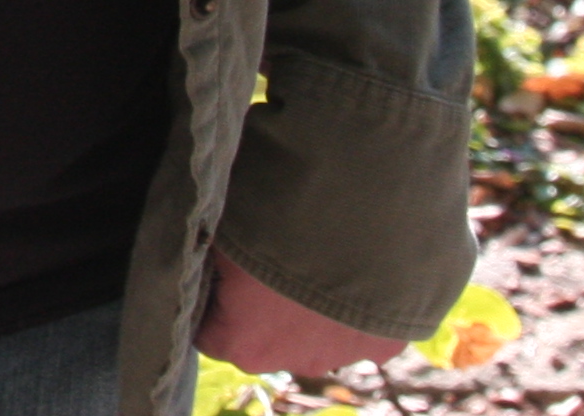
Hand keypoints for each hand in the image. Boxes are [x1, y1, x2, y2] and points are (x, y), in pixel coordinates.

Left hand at [197, 245, 414, 375]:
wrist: (358, 220)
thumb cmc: (273, 228)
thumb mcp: (219, 236)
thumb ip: (208, 262)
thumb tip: (200, 254)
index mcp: (242, 345)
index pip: (209, 335)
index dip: (211, 302)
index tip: (219, 274)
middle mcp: (292, 363)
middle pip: (263, 340)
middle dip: (261, 310)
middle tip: (269, 262)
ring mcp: (341, 357)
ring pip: (312, 337)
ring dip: (309, 311)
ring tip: (312, 264)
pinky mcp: (383, 344)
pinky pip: (357, 329)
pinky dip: (352, 307)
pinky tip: (349, 273)